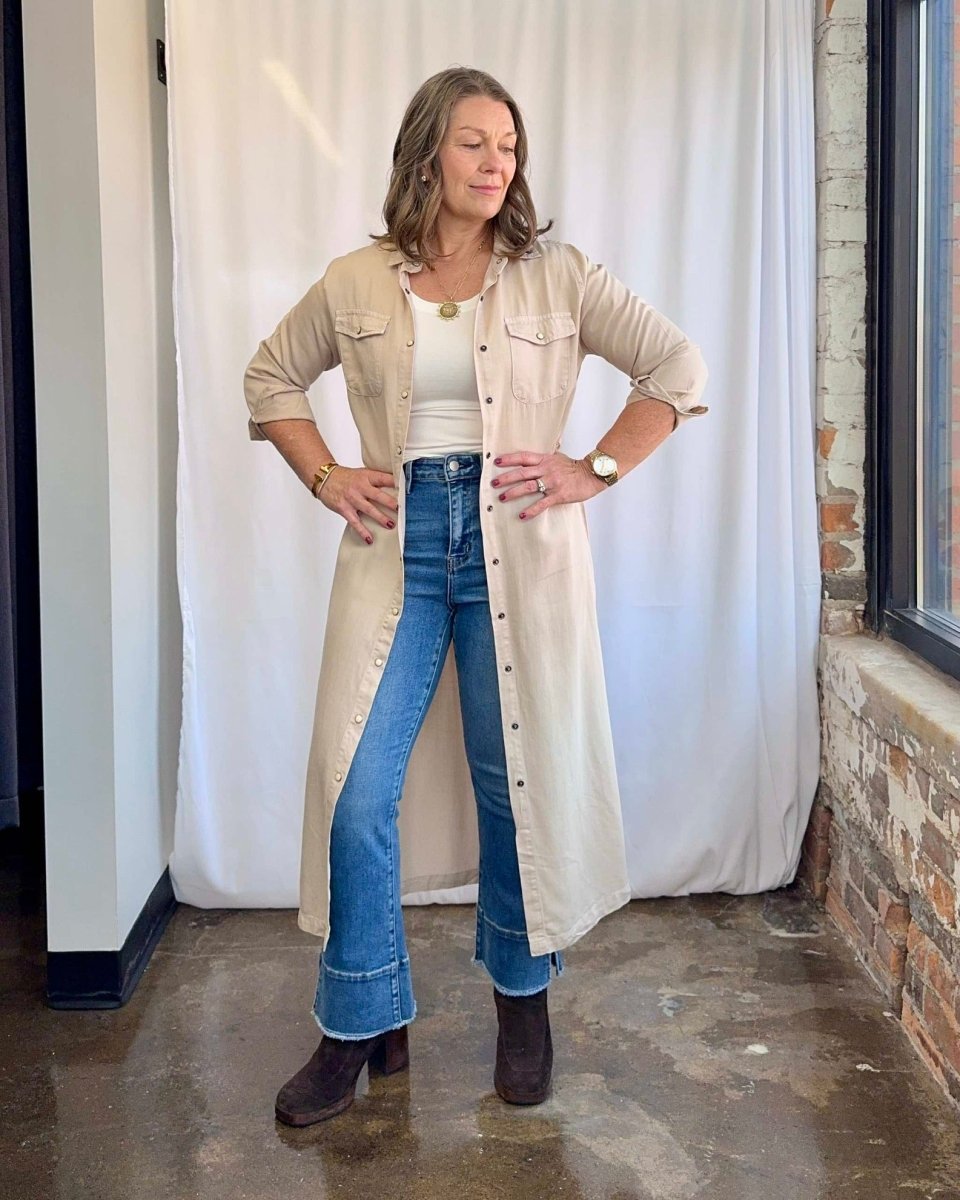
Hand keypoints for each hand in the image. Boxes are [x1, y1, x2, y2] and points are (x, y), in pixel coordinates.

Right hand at [316, 465, 398, 544]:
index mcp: (367, 476)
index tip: (406, 489)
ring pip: (369, 509)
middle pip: (378, 495)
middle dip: (390, 502)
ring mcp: (352, 498)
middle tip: (400, 509)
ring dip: (380, 518)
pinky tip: (369, 539)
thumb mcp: (362, 473)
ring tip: (391, 525)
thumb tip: (397, 486)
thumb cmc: (346, 477)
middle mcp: (360, 487)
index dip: (395, 483)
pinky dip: (362, 531)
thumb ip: (377, 480)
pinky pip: (355, 522)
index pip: (384, 478)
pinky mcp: (344, 509)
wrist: (324, 478)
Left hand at [489, 450, 605, 518]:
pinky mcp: (558, 495)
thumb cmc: (575, 467)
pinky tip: (522, 515)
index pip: (523, 457)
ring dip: (513, 493)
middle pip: (522, 473)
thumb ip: (544, 458)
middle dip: (506, 478)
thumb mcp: (558, 457)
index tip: (496, 462)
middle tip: (493, 483)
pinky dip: (531, 510)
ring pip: (528, 487)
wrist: (592, 475)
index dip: (509, 459)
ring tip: (502, 498)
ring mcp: (552, 482)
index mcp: (545, 460)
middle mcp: (546, 470)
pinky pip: (542, 504)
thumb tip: (532, 457)